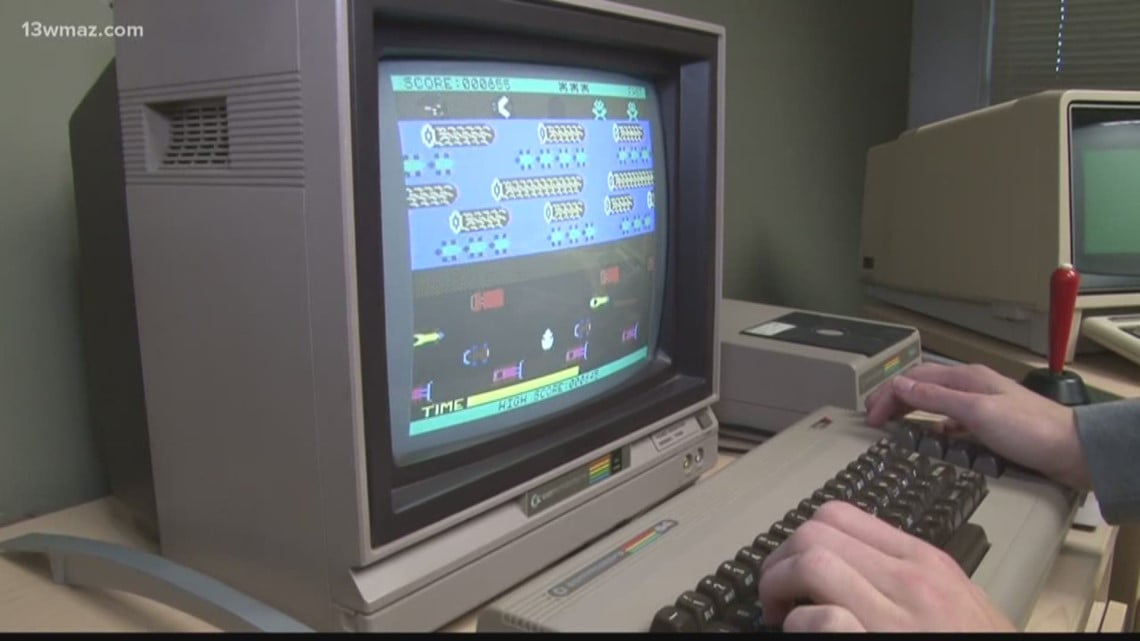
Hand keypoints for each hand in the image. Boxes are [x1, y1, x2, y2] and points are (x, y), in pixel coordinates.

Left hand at [757, 501, 1015, 631]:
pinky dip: (799, 624)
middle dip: (780, 560)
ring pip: (812, 561)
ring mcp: (894, 615)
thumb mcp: (958, 599)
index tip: (795, 568)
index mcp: (922, 561)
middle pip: (815, 532)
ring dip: (778, 586)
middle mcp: (908, 579)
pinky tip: (802, 634)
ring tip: (780, 613)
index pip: (839, 515)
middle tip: (777, 594)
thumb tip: (858, 564)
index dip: (802, 537)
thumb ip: (912, 575)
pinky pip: (821, 618)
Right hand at [864, 363, 1089, 489]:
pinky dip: (934, 426)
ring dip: (912, 410)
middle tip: (873, 416)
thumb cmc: (1030, 430)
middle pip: (922, 386)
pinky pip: (952, 420)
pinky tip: (933, 437)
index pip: (913, 379)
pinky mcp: (991, 424)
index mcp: (965, 378)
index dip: (887, 395)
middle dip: (894, 398)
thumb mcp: (976, 412)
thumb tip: (900, 385)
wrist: (1073, 451)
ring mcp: (982, 404)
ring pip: (935, 402)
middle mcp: (972, 386)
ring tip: (894, 424)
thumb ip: (936, 398)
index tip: (870, 417)